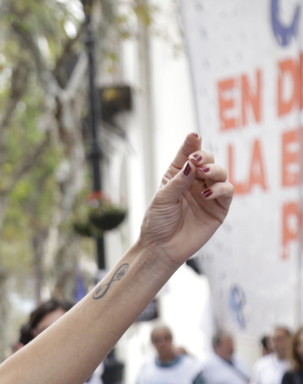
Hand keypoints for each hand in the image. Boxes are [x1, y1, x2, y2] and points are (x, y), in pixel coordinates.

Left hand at [137, 134, 231, 268]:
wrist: (161, 248)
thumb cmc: (157, 222)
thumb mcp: (163, 198)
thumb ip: (179, 180)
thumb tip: (192, 163)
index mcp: (178, 175)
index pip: (188, 154)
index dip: (192, 144)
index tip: (194, 136)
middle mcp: (195, 182)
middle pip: (208, 161)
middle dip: (205, 158)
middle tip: (197, 161)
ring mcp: (209, 194)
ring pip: (221, 173)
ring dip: (215, 170)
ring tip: (203, 174)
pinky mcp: (219, 208)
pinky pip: (227, 192)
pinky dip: (220, 189)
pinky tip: (207, 193)